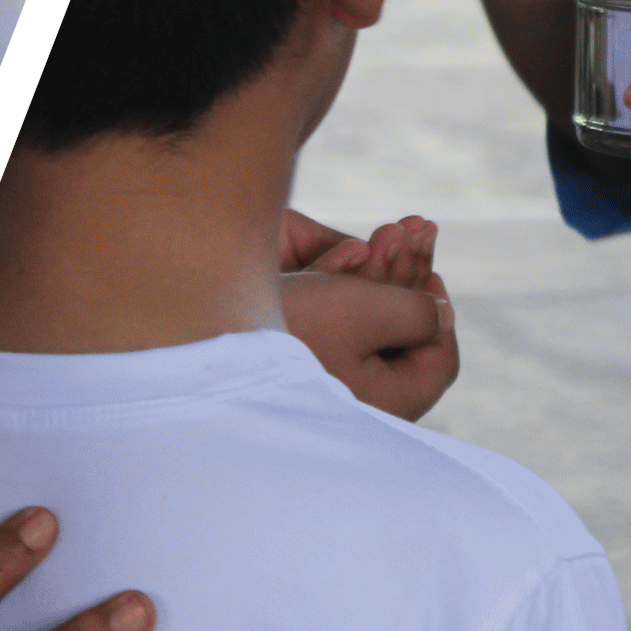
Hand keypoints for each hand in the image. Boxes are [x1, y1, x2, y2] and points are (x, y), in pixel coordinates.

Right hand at [277, 211, 455, 420]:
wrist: (189, 343)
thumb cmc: (293, 334)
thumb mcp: (374, 311)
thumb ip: (422, 313)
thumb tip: (442, 316)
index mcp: (387, 403)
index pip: (438, 360)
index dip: (442, 311)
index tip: (433, 271)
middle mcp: (354, 404)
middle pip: (399, 335)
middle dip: (405, 275)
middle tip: (412, 227)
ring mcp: (317, 390)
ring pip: (363, 326)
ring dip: (375, 273)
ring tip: (387, 229)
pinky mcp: (284, 372)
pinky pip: (326, 327)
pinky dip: (338, 288)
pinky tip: (344, 252)